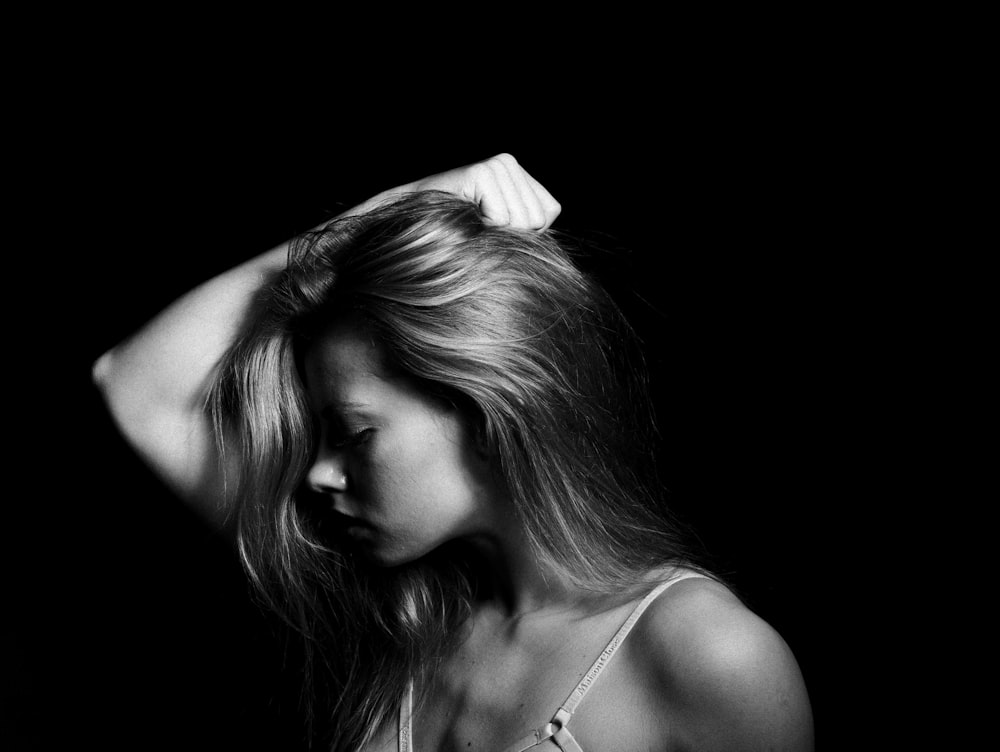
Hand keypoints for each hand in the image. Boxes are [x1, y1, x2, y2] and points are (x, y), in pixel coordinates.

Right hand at [407, 153, 560, 230]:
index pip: (548, 212)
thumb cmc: (456, 230)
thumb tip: (546, 236)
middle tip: (480, 225)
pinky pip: (502, 218)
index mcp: (518, 172)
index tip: (493, 226)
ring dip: (496, 233)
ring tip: (473, 221)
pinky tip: (467, 217)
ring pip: (522, 221)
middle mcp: (509, 162)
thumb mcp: (500, 228)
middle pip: (536, 219)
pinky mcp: (481, 172)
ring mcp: (496, 164)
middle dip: (511, 234)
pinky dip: (485, 228)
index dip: (525, 232)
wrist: (409, 223)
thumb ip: (528, 227)